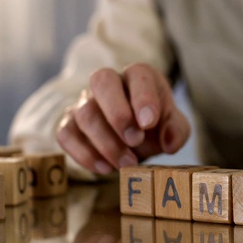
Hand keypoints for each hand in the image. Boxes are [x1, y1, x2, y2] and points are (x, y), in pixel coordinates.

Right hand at [57, 63, 190, 174]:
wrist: (136, 140)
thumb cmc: (156, 127)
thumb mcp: (174, 127)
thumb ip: (176, 130)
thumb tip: (169, 143)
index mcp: (139, 76)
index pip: (137, 74)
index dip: (142, 98)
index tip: (149, 123)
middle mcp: (110, 83)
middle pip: (101, 81)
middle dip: (118, 113)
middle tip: (136, 141)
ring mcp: (86, 102)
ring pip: (85, 114)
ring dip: (107, 143)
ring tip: (128, 163)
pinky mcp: (70, 124)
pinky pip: (66, 135)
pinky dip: (84, 154)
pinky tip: (105, 168)